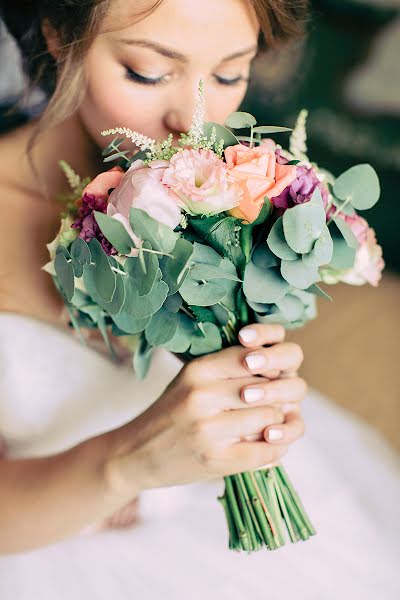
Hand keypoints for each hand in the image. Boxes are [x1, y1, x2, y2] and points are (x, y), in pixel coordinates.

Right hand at [105, 324, 306, 495]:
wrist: (134, 454)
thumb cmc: (170, 413)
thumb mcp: (190, 380)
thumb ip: (228, 369)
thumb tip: (279, 369)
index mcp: (198, 369)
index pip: (253, 355)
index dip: (269, 366)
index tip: (269, 376)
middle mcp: (202, 394)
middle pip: (267, 386)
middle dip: (277, 397)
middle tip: (275, 404)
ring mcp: (208, 429)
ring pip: (270, 417)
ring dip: (277, 423)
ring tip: (269, 426)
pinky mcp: (215, 460)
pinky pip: (267, 450)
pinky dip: (275, 449)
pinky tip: (267, 446)